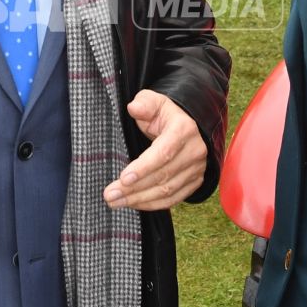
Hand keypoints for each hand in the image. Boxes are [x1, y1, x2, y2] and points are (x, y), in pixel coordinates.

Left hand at [105, 90, 206, 210]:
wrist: (186, 127)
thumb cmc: (164, 115)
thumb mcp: (153, 102)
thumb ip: (144, 104)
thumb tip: (133, 108)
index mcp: (184, 129)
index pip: (163, 152)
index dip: (143, 167)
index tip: (123, 178)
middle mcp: (194, 151)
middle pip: (163, 175)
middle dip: (134, 188)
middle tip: (110, 195)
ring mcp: (196, 169)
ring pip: (167, 191)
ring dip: (139, 199)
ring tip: (115, 202)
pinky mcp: (194, 182)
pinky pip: (173, 199)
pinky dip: (152, 204)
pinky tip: (133, 204)